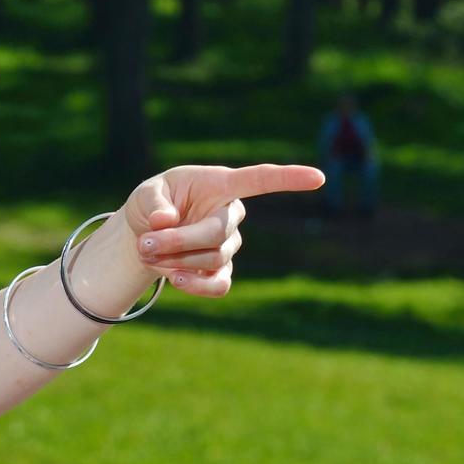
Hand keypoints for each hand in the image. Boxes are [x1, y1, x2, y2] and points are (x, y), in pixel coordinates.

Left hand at [121, 163, 324, 296]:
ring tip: (146, 250)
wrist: (145, 236)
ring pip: (212, 259)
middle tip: (145, 243)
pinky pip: (219, 284)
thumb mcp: (145, 195)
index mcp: (221, 185)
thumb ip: (153, 204)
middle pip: (217, 233)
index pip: (260, 180)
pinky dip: (195, 285)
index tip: (318, 177)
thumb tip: (165, 221)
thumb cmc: (153, 205)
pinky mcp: (220, 271)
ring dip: (175, 260)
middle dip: (179, 241)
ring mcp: (229, 245)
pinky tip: (174, 279)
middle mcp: (231, 215)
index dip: (288, 178)